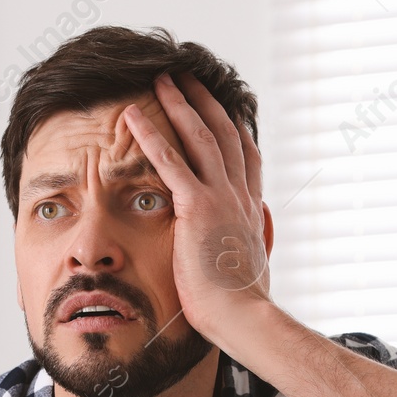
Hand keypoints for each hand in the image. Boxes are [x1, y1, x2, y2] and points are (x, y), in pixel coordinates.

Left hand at [121, 71, 273, 350]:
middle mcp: (240, 197)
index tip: (223, 108)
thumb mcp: (256, 264)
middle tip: (189, 77)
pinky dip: (150, 134)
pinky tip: (132, 116)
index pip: (246, 158)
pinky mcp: (198, 208)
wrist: (244, 319)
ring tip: (162, 79)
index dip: (234, 129)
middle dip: (206, 103)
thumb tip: (264, 222)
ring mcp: (221, 199)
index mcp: (252, 211)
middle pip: (226, 134)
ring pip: (201, 137)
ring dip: (181, 104)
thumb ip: (258, 238)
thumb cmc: (243, 306)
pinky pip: (170, 161)